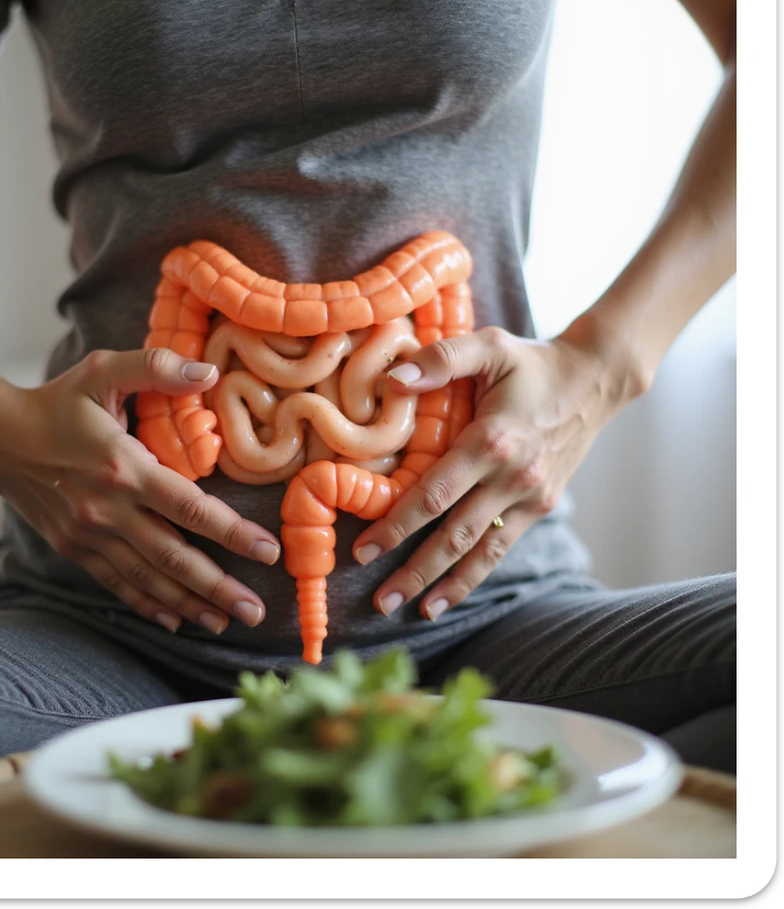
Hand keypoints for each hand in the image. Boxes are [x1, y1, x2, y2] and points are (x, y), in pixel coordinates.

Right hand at [0, 348, 281, 634]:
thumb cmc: (56, 401)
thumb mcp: (102, 370)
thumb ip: (156, 367)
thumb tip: (211, 372)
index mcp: (123, 466)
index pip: (189, 507)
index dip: (231, 532)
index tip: (267, 551)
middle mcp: (108, 509)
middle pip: (174, 557)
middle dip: (219, 587)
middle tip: (256, 611)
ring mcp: (89, 534)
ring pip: (148, 578)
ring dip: (190, 603)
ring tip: (226, 622)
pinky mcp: (74, 548)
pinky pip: (117, 583)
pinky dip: (148, 604)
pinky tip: (175, 619)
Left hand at [352, 323, 643, 619]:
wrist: (595, 380)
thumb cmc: (531, 362)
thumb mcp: (487, 346)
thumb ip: (441, 359)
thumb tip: (393, 379)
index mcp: (492, 440)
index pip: (435, 493)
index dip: (398, 525)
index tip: (365, 549)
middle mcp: (512, 477)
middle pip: (455, 536)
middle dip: (415, 572)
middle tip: (380, 603)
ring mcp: (531, 496)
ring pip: (482, 552)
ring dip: (447, 586)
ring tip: (415, 613)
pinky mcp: (542, 505)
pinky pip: (503, 547)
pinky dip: (477, 575)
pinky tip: (451, 595)